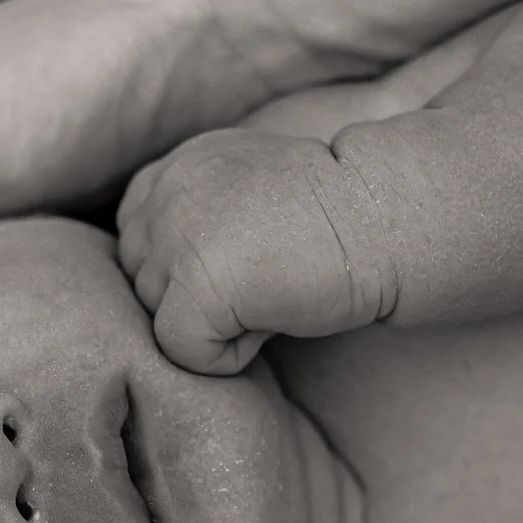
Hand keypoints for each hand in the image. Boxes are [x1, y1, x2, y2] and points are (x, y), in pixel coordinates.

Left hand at [117, 127, 399, 373]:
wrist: (386, 215)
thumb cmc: (333, 216)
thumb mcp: (247, 191)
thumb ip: (194, 214)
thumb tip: (156, 283)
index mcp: (177, 166)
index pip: (136, 241)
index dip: (187, 268)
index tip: (248, 256)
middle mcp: (167, 192)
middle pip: (144, 285)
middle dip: (197, 299)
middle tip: (268, 275)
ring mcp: (177, 234)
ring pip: (159, 319)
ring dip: (217, 324)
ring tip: (275, 289)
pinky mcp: (197, 282)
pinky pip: (182, 350)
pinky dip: (227, 356)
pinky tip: (272, 319)